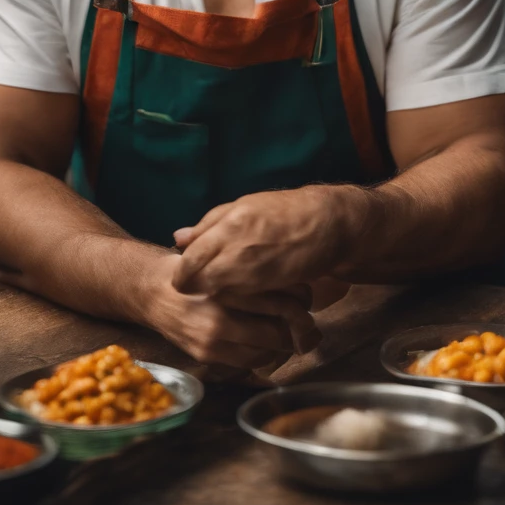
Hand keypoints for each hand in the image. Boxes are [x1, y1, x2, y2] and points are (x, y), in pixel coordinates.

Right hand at [143, 254, 320, 369]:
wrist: (154, 292)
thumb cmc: (197, 271)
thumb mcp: (226, 260)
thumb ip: (255, 270)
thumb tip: (299, 283)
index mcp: (229, 282)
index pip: (280, 299)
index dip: (301, 301)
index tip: (306, 298)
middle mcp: (220, 311)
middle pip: (277, 327)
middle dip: (296, 327)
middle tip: (304, 320)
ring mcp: (212, 337)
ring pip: (265, 350)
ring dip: (281, 344)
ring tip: (287, 333)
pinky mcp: (206, 354)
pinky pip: (248, 363)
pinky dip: (263, 356)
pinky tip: (265, 345)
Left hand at [171, 185, 370, 296]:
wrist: (325, 225)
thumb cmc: (283, 212)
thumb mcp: (243, 207)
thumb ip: (209, 224)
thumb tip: (178, 239)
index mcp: (229, 222)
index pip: (190, 258)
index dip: (181, 274)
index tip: (181, 279)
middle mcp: (237, 245)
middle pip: (199, 278)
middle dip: (193, 287)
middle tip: (195, 289)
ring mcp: (253, 267)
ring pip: (218, 291)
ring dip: (214, 293)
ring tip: (218, 289)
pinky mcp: (268, 285)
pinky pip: (241, 297)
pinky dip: (235, 297)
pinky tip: (240, 292)